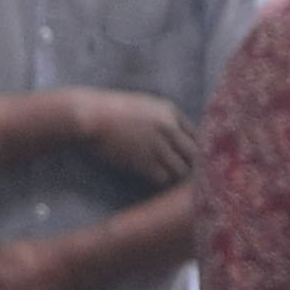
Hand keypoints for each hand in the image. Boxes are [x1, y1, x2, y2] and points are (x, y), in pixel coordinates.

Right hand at [63, 89, 199, 191]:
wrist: (92, 115)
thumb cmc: (114, 112)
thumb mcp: (145, 106)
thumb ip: (164, 120)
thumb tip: (177, 139)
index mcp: (170, 111)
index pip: (198, 134)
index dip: (195, 149)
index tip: (188, 158)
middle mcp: (168, 127)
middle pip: (195, 154)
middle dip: (191, 166)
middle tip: (183, 174)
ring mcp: (157, 145)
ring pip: (182, 170)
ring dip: (175, 177)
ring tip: (167, 178)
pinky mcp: (143, 161)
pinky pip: (163, 179)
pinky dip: (161, 182)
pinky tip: (153, 179)